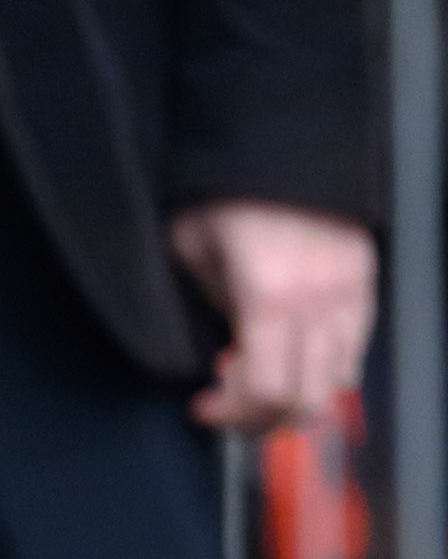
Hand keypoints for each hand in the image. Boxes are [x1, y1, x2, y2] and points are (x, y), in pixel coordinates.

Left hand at [169, 199, 376, 433]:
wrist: (283, 141)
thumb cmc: (223, 193)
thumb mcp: (190, 249)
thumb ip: (211, 307)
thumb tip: (228, 348)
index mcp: (269, 299)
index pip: (266, 392)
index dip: (232, 415)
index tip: (203, 405)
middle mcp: (319, 305)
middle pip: (307, 401)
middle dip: (263, 418)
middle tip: (231, 405)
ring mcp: (351, 294)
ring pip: (338, 382)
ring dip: (297, 396)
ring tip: (261, 378)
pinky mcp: (367, 282)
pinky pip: (355, 350)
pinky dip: (324, 369)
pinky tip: (292, 354)